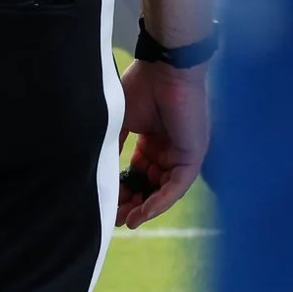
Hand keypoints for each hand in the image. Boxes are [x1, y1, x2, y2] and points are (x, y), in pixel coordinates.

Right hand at [117, 59, 208, 227]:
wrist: (164, 71)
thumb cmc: (141, 89)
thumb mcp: (120, 123)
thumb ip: (114, 147)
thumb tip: (99, 170)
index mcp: (152, 143)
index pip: (138, 174)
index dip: (123, 190)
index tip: (106, 204)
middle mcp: (169, 152)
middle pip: (151, 186)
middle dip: (132, 203)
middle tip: (113, 217)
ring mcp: (183, 155)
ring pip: (164, 191)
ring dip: (146, 208)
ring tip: (126, 220)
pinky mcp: (193, 156)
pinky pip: (177, 186)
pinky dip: (160, 201)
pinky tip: (143, 212)